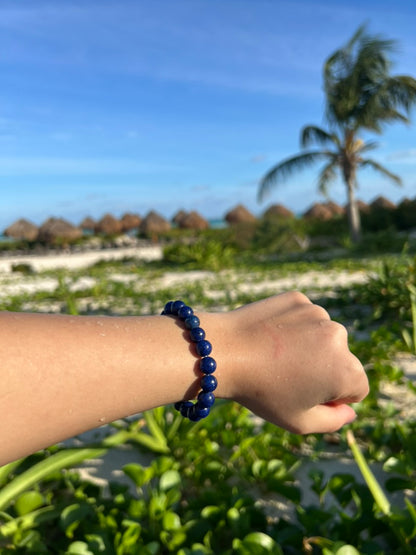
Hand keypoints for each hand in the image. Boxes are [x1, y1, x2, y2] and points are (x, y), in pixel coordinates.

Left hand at [212, 292, 368, 433]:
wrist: (223, 352)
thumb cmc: (261, 391)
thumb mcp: (299, 421)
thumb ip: (333, 421)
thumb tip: (349, 410)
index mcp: (346, 370)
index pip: (356, 388)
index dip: (332, 397)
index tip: (304, 394)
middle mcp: (338, 336)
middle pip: (341, 360)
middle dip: (323, 369)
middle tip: (286, 375)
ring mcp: (318, 313)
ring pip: (322, 336)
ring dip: (308, 345)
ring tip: (275, 355)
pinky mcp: (298, 298)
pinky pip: (304, 317)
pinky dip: (293, 326)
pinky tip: (270, 336)